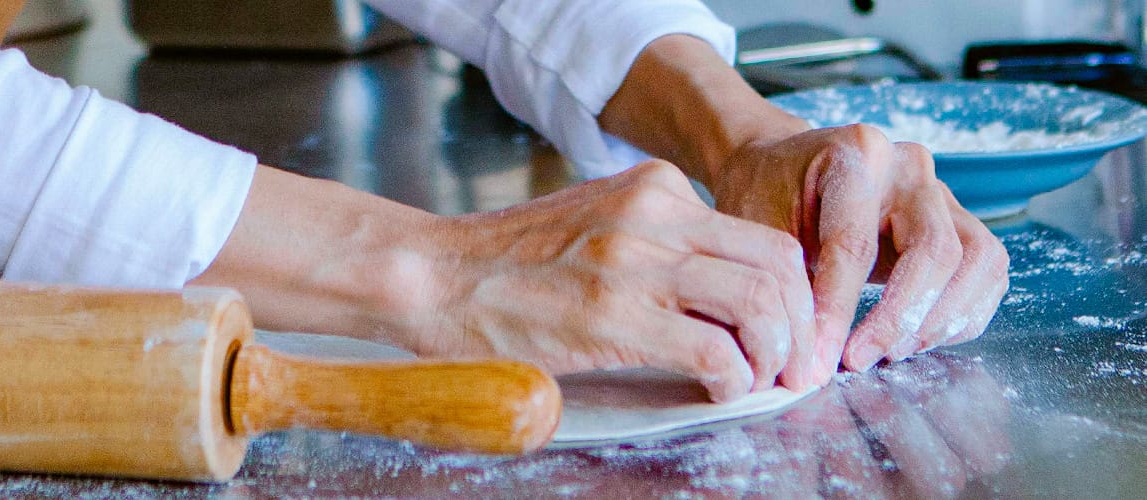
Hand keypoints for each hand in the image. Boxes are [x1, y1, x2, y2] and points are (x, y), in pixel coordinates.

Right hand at [411, 160, 819, 400]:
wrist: (432, 275)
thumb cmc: (504, 265)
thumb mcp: (593, 222)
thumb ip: (653, 240)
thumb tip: (713, 292)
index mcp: (654, 189)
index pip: (763, 239)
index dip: (795, 295)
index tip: (791, 334)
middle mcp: (654, 215)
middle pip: (778, 268)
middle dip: (800, 329)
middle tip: (793, 369)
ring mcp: (635, 262)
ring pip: (759, 307)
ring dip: (773, 357)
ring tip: (758, 384)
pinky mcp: (615, 316)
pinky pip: (715, 351)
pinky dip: (733, 380)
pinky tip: (717, 392)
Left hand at [711, 127, 1009, 374]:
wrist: (782, 167)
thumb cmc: (765, 196)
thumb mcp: (759, 230)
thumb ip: (787, 287)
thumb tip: (811, 364)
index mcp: (855, 156)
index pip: (855, 245)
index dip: (839, 311)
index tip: (822, 360)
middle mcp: (910, 167)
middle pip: (937, 252)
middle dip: (900, 320)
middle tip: (860, 360)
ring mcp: (942, 191)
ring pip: (979, 261)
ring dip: (940, 320)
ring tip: (891, 353)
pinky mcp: (960, 220)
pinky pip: (987, 272)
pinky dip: (961, 315)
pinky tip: (916, 338)